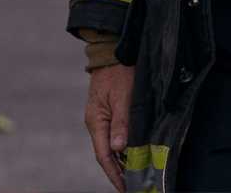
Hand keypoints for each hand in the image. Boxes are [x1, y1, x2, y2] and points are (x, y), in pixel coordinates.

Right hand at [84, 63, 133, 192]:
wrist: (111, 52)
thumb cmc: (119, 72)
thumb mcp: (123, 96)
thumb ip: (121, 122)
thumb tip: (118, 148)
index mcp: (96, 121)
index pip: (104, 155)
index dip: (115, 174)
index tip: (125, 188)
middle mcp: (96, 123)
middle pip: (107, 155)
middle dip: (119, 172)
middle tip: (134, 186)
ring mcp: (100, 118)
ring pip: (111, 147)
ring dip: (122, 162)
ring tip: (135, 176)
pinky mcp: (107, 113)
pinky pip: (114, 136)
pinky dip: (123, 149)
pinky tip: (132, 155)